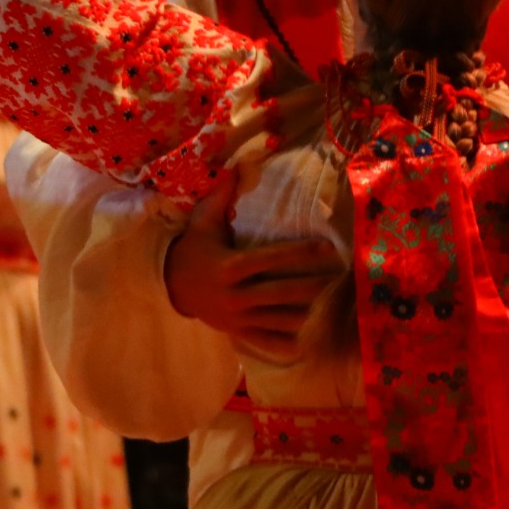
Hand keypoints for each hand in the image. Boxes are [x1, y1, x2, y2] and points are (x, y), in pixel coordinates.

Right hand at [164, 176, 343, 360]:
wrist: (169, 287)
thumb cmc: (193, 250)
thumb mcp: (203, 222)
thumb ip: (221, 196)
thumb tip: (238, 165)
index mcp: (228, 267)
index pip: (270, 259)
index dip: (300, 252)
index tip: (328, 248)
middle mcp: (234, 295)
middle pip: (280, 292)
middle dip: (312, 286)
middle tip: (340, 279)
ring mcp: (236, 317)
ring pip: (277, 318)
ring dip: (305, 314)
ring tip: (332, 307)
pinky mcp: (236, 332)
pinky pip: (264, 340)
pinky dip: (285, 343)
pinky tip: (307, 341)